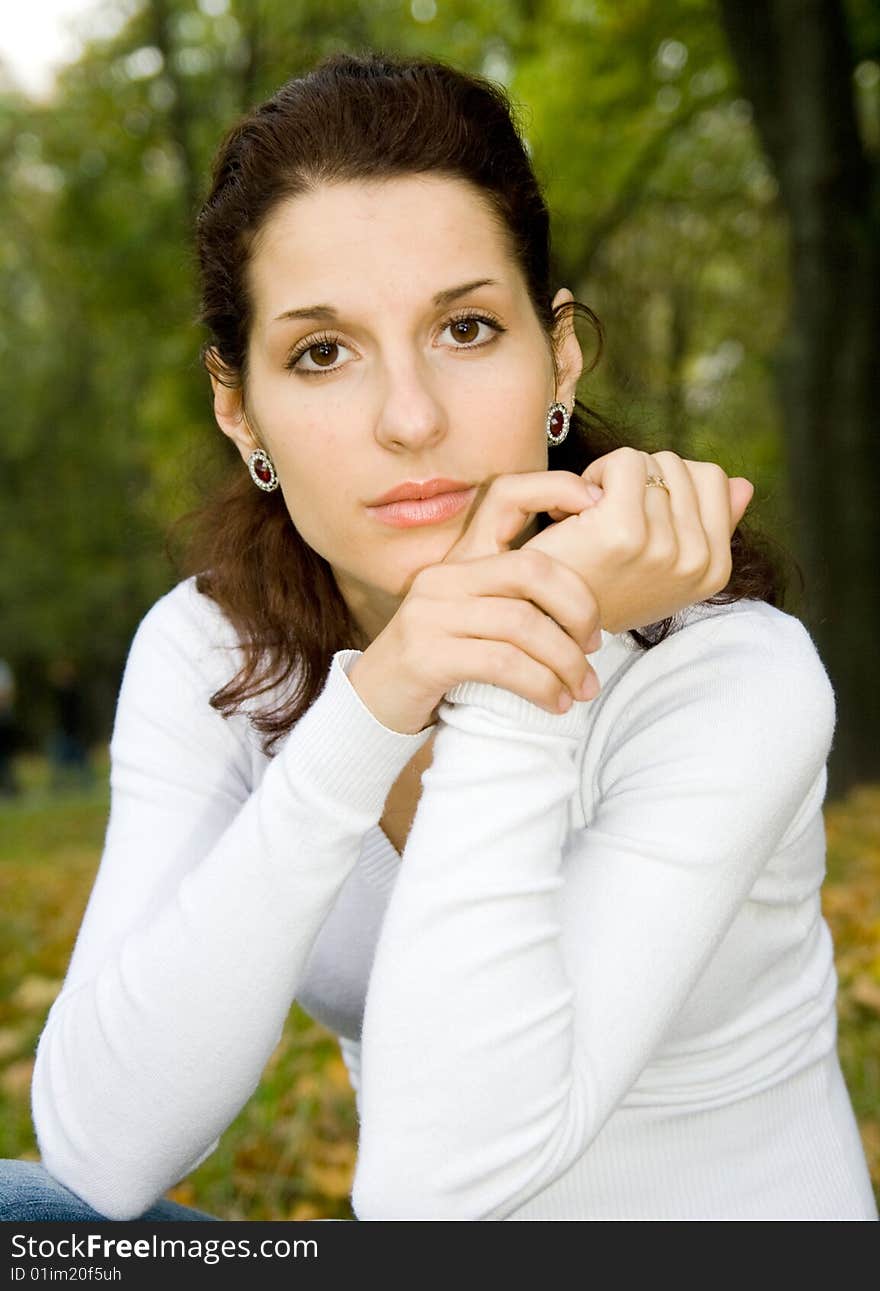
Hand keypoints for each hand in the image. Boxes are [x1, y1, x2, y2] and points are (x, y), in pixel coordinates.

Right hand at [346, 471, 606, 733]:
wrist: (373, 708)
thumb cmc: (439, 667)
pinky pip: (502, 662)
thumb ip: (513, 602)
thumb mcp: (473, 622)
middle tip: (595, 646)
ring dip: (565, 662)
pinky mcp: (427, 655)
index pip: (506, 497)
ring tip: (582, 689)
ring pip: (523, 623)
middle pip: (531, 569)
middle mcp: (443, 578)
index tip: (598, 505)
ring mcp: (431, 615)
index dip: (555, 489)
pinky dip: (540, 685)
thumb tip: (584, 608)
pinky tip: (554, 704)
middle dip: (578, 608)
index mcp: (459, 560)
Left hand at [524, 447, 753, 632]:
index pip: (715, 480)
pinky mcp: (624, 533)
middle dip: (642, 478)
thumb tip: (744, 485)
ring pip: (651, 462)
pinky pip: (625, 462)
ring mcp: (664, 549)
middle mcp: (696, 562)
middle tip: (608, 517)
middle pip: (681, 467)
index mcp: (714, 570)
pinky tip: (578, 508)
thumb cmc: (601, 585)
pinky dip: (597, 472)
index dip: (670, 482)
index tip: (638, 514)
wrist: (544, 616)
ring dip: (614, 478)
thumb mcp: (665, 566)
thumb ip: (709, 526)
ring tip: (592, 518)